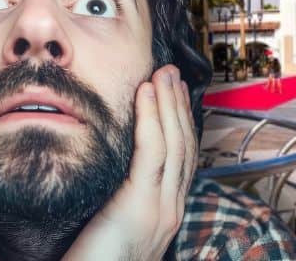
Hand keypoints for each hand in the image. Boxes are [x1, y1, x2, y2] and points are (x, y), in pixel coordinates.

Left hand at [63, 64, 196, 260]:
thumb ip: (118, 198)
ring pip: (174, 144)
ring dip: (169, 103)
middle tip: (172, 72)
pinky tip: (146, 93)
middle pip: (184, 146)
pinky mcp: (141, 208)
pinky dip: (152, 118)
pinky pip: (153, 153)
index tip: (173, 93)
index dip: (180, 122)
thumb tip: (112, 173)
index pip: (181, 159)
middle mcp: (170, 211)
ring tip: (163, 73)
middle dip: (179, 105)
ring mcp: (161, 211)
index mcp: (164, 213)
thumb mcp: (111, 224)